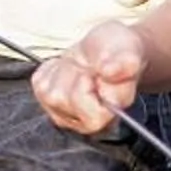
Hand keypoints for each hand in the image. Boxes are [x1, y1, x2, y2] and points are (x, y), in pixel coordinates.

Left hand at [32, 21, 146, 134]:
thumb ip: (126, 62)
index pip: (92, 115)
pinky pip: (40, 81)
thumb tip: (111, 71)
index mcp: (109, 117)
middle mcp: (83, 121)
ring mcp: (62, 111)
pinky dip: (53, 68)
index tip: (101, 71)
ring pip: (50, 91)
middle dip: (76, 74)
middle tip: (92, 67)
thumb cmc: (120, 53)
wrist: (108, 48)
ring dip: (65, 70)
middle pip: (63, 99)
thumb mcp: (130, 50)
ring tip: (82, 67)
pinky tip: (69, 68)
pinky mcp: (45, 98)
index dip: (92, 86)